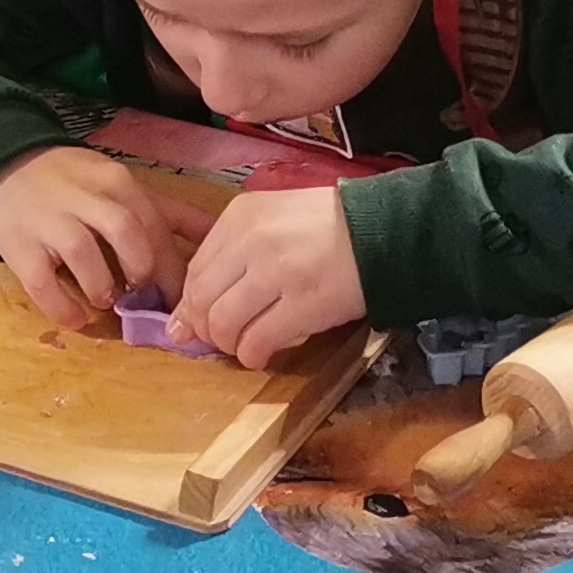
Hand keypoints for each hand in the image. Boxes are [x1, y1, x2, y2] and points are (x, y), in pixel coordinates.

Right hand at [0, 147, 207, 327]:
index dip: (173, 272)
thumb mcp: (125, 187)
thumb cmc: (77, 184)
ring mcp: (49, 221)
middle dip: (139, 273)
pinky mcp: (19, 245)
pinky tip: (77, 317)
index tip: (181, 302)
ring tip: (106, 299)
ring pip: (84, 255)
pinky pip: (41, 282)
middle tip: (139, 296)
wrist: (8, 165)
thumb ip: (171, 214)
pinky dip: (63, 308)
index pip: (156, 228)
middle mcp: (86, 198)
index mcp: (119, 185)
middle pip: (127, 235)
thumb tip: (221, 235)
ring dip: (103, 287)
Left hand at [171, 184, 367, 366]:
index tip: (202, 321)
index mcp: (240, 217)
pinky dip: (252, 355)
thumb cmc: (328, 227)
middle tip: (222, 340)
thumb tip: (187, 314)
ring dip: (228, 344)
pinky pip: (257, 340)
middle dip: (204, 329)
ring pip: (223, 323)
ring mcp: (277, 272)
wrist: (385, 231)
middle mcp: (252, 241)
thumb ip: (232, 256)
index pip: (195, 270)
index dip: (193, 304)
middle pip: (201, 299)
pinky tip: (261, 355)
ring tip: (244, 347)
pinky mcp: (303, 304)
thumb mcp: (273, 221)